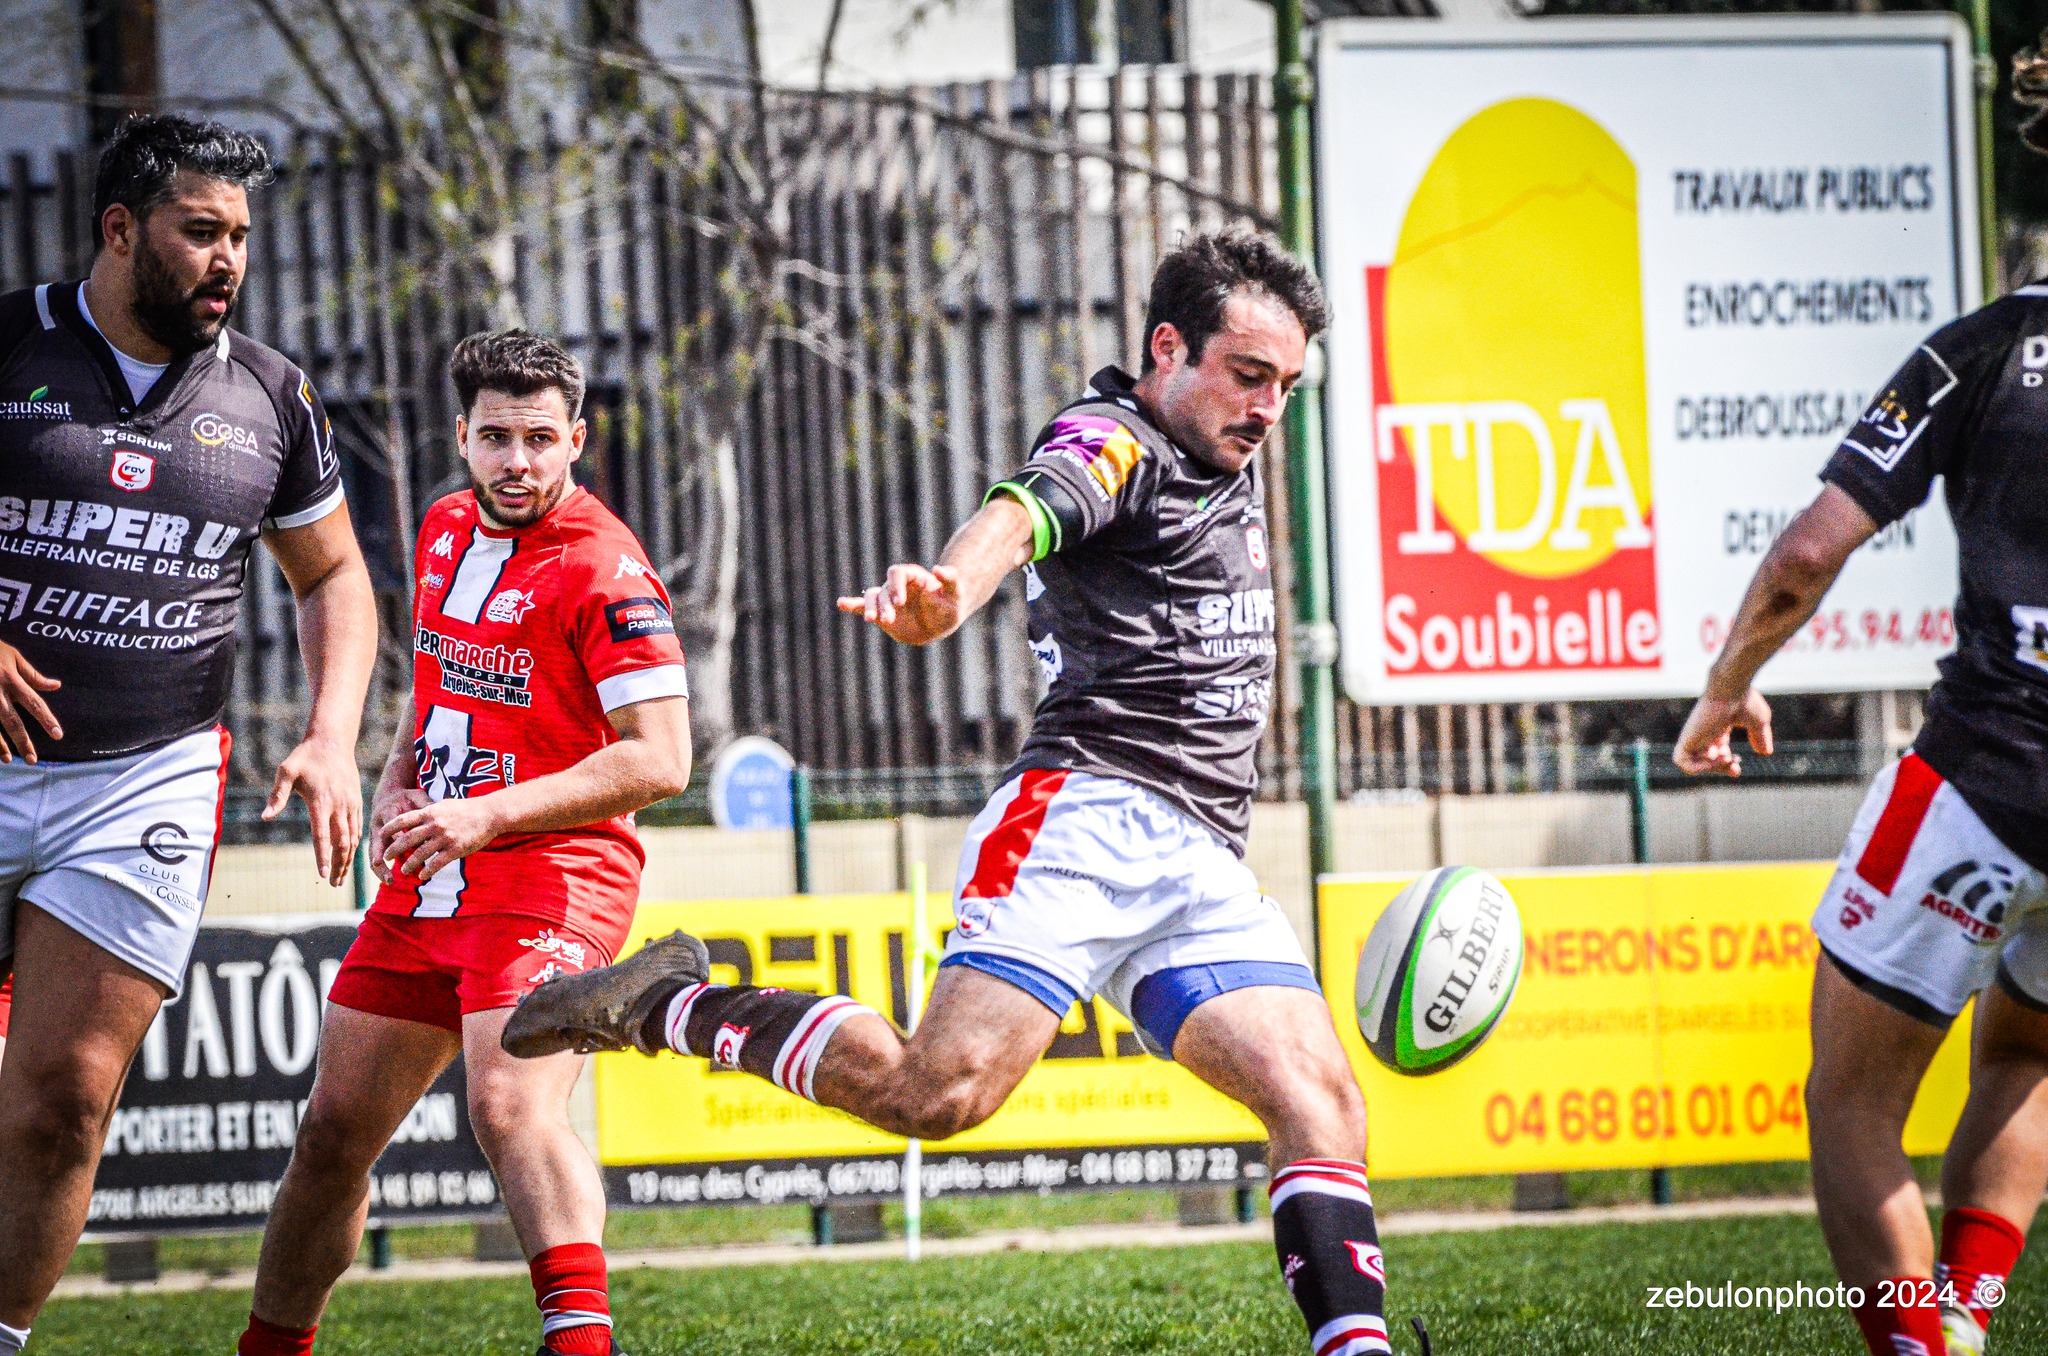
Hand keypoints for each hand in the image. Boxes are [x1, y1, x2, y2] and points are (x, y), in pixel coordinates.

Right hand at [0, 640, 61, 763]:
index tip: (58, 735)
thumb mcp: (12, 656)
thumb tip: (56, 686)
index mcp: (11, 679)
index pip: (34, 703)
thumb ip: (32, 675)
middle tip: (34, 760)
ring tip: (10, 760)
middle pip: (12, 721)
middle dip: (23, 741)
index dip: (46, 719)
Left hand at [264, 736, 361, 885]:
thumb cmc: (305, 757)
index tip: (321, 875)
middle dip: (338, 866)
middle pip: (342, 843)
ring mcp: (351, 804)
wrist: (333, 741)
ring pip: (353, 838)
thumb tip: (265, 817)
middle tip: (333, 884)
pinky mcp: (357, 802)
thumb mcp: (286, 771)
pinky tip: (350, 856)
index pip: (322, 836)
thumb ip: (277, 796)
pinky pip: (358, 828)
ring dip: (348, 860)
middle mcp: (339, 806)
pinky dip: (355, 845)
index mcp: (321, 801)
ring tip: (341, 877)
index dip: (322, 856)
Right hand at [369, 786, 431, 882]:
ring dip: (380, 869)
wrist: (389, 796)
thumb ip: (425, 804)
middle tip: (389, 873)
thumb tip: (438, 811)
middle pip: (376, 844)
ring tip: (390, 881)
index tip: (410, 847)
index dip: (398, 837)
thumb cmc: (406, 798)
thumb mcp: (416, 796)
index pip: (392, 827)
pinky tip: (390, 880)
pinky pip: (376, 858)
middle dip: (381, 859)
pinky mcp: (377, 843)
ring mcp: (375, 836)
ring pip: (373, 854)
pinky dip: (382, 869)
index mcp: (387, 812)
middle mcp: (378, 825)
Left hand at [382, 798, 502, 880]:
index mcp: (430, 812)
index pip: (404, 820)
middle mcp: (435, 824)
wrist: (489, 814)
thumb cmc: (467, 809)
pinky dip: (427, 871)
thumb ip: (429, 811)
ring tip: (403, 871)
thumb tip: (416, 816)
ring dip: (409, 864)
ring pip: (420, 854)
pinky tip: (422, 876)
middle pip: (408, 839)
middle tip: (385, 857)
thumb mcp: (444, 805)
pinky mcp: (455, 849)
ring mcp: (445, 837)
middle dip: (394, 849)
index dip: (390, 828)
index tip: (380, 834)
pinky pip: (437, 863)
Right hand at [836, 563, 963, 645]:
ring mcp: (888, 599)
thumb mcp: (955, 594)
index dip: (896, 585)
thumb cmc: (950, 605)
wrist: (941, 623)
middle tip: (889, 618)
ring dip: (871, 608)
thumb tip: (938, 569)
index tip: (900, 601)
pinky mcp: (882, 613)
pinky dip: (853, 605)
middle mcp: (897, 585)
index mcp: (913, 577)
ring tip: (872, 620)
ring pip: (873, 597)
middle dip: (885, 603)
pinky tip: (841, 603)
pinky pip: (864, 606)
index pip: (898, 574)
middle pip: (884, 588)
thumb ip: (950, 580)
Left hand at [1674, 688, 1773, 777]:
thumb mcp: (1758, 722)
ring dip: (1709, 769)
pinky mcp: (1686, 738)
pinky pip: (1682, 762)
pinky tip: (1715, 758)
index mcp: (1717, 727)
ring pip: (1691, 762)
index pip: (1716, 750)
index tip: (1738, 766)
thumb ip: (1761, 737)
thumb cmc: (1745, 701)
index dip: (1725, 763)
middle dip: (1720, 769)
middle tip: (1735, 769)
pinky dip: (1698, 768)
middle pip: (1704, 759)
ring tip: (1724, 758)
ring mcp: (1694, 736)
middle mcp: (1703, 732)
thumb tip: (1766, 752)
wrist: (1730, 689)